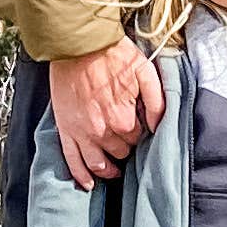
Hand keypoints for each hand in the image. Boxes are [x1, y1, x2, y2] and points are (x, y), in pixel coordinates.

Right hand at [50, 37, 164, 186]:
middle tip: (125, 137)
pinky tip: (88, 183)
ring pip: (98, 164)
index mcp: (123, 119)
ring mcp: (82, 133)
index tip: (137, 124)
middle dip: (125, 146)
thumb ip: (157, 101)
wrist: (77, 43)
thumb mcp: (144, 71)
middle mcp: (102, 132)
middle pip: (119, 152)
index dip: (139, 132)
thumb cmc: (112, 54)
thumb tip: (160, 126)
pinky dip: (81, 175)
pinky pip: (72, 160)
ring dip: (107, 169)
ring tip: (113, 170)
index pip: (137, 139)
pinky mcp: (66, 129)